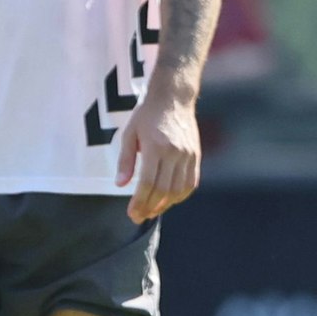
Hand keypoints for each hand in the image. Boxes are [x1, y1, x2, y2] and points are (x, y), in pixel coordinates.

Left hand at [116, 90, 200, 223]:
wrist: (173, 98)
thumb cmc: (147, 115)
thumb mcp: (129, 135)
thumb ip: (125, 161)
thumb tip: (120, 185)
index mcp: (155, 148)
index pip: (148, 184)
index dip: (140, 202)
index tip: (132, 213)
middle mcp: (175, 153)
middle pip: (164, 190)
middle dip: (151, 207)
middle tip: (140, 217)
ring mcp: (188, 155)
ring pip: (180, 189)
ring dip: (166, 205)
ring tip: (152, 211)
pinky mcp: (196, 155)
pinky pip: (191, 182)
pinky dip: (181, 195)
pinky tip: (169, 201)